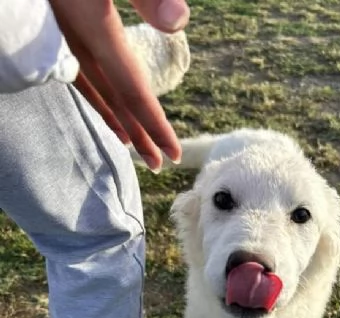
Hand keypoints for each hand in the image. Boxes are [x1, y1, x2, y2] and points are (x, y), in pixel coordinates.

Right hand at [49, 0, 189, 169]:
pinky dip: (93, 93)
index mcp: (93, 26)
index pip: (132, 91)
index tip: (173, 155)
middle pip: (115, 99)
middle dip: (140, 133)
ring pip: (94, 89)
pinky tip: (101, 100)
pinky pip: (74, 70)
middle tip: (160, 164)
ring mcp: (59, 35)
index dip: (154, 125)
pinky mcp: (53, 27)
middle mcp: (76, 38)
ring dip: (116, 119)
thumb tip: (179, 24)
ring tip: (133, 144)